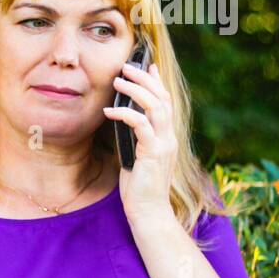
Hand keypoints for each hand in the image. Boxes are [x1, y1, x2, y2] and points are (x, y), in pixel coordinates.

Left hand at [103, 60, 176, 225]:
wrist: (148, 212)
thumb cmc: (139, 187)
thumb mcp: (135, 156)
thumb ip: (134, 138)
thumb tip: (120, 119)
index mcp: (166, 136)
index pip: (165, 102)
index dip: (156, 82)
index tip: (147, 65)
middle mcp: (169, 137)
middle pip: (162, 98)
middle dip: (144, 79)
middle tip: (127, 66)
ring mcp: (164, 145)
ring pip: (155, 107)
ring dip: (136, 90)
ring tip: (118, 80)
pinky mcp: (154, 153)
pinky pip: (141, 126)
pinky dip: (125, 114)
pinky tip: (109, 111)